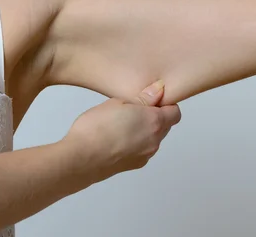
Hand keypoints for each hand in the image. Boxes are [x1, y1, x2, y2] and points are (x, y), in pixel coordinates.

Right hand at [60, 80, 180, 182]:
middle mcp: (155, 141)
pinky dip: (136, 143)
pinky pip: (143, 149)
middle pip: (165, 126)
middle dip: (155, 116)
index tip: (149, 99)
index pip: (175, 112)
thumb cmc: (96, 128)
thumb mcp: (118, 103)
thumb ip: (143, 98)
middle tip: (133, 109)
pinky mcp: (135, 165)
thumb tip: (159, 90)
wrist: (80, 159)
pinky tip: (117, 138)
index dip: (165, 104)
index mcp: (154, 122)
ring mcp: (146, 155)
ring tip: (122, 124)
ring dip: (145, 130)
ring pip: (154, 138)